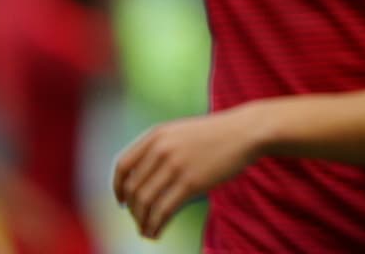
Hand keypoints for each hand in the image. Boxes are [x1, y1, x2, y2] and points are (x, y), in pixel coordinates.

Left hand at [113, 107, 260, 239]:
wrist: (246, 131)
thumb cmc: (217, 134)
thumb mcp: (182, 132)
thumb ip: (161, 147)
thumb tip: (142, 178)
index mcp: (156, 135)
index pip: (122, 166)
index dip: (118, 188)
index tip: (121, 202)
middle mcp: (161, 149)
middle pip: (132, 188)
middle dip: (133, 210)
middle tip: (139, 220)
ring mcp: (175, 165)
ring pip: (144, 202)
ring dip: (142, 221)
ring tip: (147, 231)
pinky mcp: (191, 182)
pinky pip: (163, 210)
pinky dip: (155, 225)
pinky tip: (156, 232)